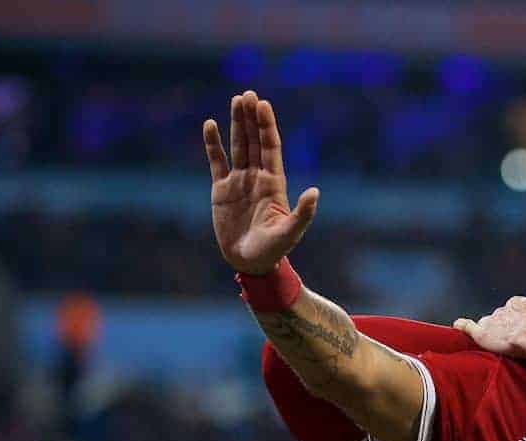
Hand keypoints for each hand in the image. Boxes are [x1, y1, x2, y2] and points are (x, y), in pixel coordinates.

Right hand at [203, 90, 318, 275]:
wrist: (250, 262)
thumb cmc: (273, 250)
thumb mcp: (290, 233)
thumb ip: (302, 213)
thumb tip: (315, 192)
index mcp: (275, 183)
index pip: (271, 148)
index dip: (267, 126)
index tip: (263, 104)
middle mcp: (258, 177)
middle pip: (255, 141)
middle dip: (252, 118)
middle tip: (248, 94)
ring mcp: (239, 181)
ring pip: (238, 146)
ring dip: (237, 124)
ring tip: (236, 100)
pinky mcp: (221, 190)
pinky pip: (216, 162)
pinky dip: (213, 144)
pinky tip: (210, 124)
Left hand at [453, 297, 525, 357]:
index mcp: (523, 303)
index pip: (518, 308)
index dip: (521, 318)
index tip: (525, 326)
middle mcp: (505, 309)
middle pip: (503, 316)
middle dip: (505, 324)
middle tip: (511, 336)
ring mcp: (492, 320)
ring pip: (489, 323)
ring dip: (491, 330)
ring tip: (494, 340)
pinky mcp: (482, 333)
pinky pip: (469, 327)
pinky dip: (463, 326)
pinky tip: (458, 324)